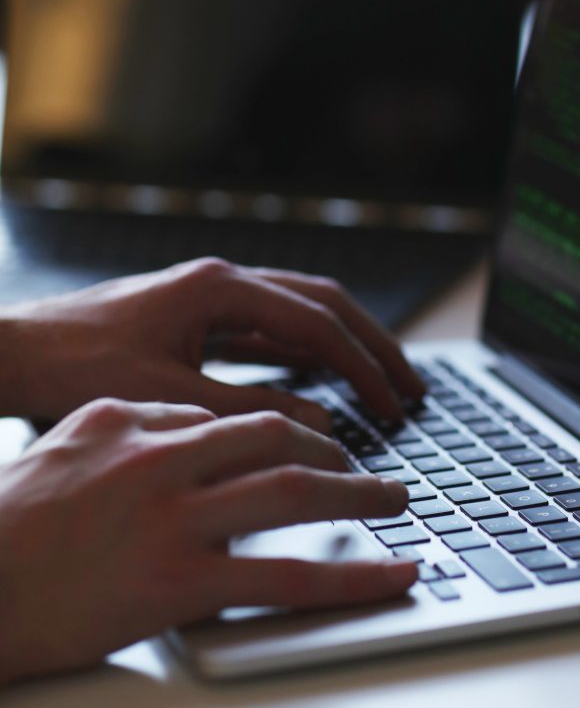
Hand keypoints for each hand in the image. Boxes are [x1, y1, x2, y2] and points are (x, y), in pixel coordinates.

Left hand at [0, 258, 423, 425]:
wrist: (13, 353)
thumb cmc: (75, 369)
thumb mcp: (168, 399)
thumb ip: (249, 412)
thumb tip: (321, 425)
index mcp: (218, 288)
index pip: (315, 322)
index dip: (362, 366)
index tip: (394, 404)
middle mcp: (220, 282)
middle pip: (320, 302)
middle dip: (371, 344)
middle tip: (410, 385)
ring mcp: (208, 296)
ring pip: (297, 310)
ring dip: (341, 344)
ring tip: (380, 379)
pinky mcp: (194, 317)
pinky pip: (268, 328)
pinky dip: (303, 351)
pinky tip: (318, 378)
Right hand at [0, 399, 415, 684]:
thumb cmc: (16, 514)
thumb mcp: (77, 438)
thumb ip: (146, 422)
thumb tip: (201, 421)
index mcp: (143, 424)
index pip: (240, 416)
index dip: (294, 428)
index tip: (321, 446)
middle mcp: (167, 462)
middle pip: (278, 440)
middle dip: (337, 452)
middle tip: (373, 471)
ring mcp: (177, 521)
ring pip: (293, 494)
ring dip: (358, 495)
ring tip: (398, 503)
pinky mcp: (180, 584)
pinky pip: (286, 578)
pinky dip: (349, 577)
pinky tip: (389, 575)